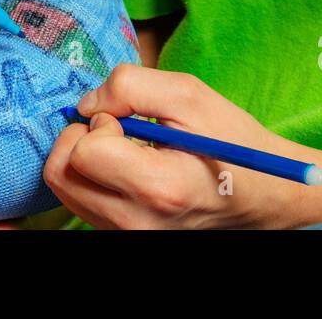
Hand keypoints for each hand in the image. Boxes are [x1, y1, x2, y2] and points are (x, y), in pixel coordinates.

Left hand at [43, 64, 321, 228]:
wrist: (260, 195)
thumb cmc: (229, 142)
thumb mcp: (190, 94)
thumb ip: (130, 86)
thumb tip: (84, 104)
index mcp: (159, 188)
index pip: (85, 152)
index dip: (100, 122)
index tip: (128, 119)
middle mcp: (136, 224)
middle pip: (61, 173)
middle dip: (79, 138)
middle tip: (116, 127)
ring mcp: (126, 236)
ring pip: (63, 188)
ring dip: (82, 157)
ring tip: (122, 146)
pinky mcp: (119, 237)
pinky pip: (78, 200)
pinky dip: (90, 176)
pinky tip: (122, 165)